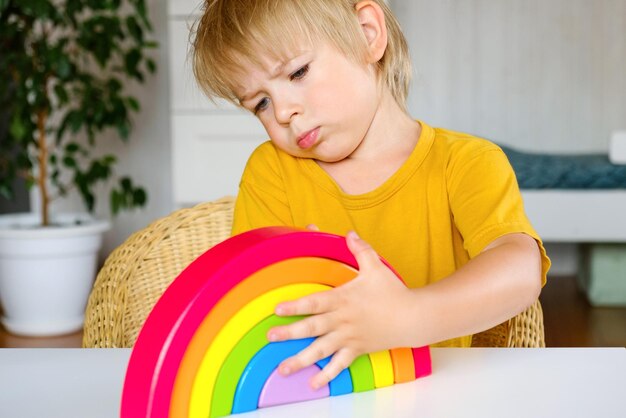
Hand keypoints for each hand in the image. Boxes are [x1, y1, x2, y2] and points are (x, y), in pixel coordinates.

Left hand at [267, 231, 413, 388]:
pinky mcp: (356, 349)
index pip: (315, 302)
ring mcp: (349, 337)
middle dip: (290, 333)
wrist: (413, 317)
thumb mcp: (375, 267)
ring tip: (282, 369)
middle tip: (270, 336)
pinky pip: (339, 365)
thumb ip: (360, 250)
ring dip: (300, 360)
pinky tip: (312, 385)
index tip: (278, 309)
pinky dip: (326, 376)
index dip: (296, 306)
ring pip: (321, 350)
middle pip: (313, 328)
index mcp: (343, 299)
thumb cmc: (392, 291)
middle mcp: (343, 320)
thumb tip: (349, 233)